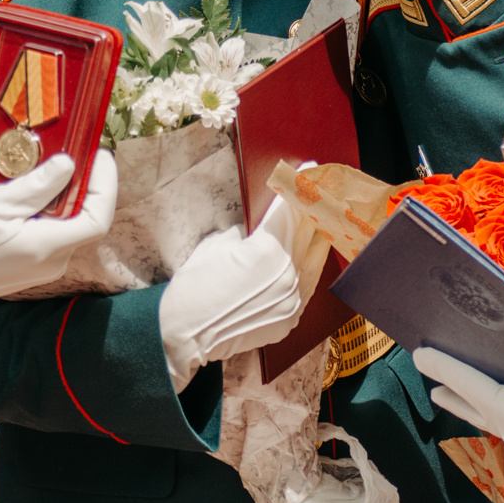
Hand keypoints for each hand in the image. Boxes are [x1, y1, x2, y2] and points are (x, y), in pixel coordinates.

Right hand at [0, 149, 118, 325]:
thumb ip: (35, 186)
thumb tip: (68, 164)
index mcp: (48, 247)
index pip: (99, 218)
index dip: (106, 185)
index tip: (99, 155)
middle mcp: (56, 260)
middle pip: (88, 218)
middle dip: (89, 183)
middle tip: (79, 152)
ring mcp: (49, 264)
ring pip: (74, 223)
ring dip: (71, 194)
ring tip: (57, 165)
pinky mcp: (40, 262)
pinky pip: (58, 230)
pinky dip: (56, 207)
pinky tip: (39, 190)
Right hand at [156, 198, 299, 388]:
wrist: (185, 334)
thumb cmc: (194, 285)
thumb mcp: (217, 244)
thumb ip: (248, 233)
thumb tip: (262, 228)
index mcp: (269, 250)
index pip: (292, 210)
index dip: (300, 186)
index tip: (308, 168)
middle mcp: (288, 274)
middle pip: (311, 231)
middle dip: (314, 207)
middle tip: (318, 188)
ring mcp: (293, 299)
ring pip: (316, 258)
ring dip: (317, 235)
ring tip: (318, 217)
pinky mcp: (291, 317)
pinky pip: (308, 284)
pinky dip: (308, 265)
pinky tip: (307, 253)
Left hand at [411, 347, 503, 476]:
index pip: (473, 384)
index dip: (446, 366)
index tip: (421, 353)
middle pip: (475, 409)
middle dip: (450, 391)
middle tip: (427, 377)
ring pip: (493, 425)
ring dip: (471, 407)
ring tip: (446, 394)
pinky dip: (500, 420)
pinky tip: (496, 410)